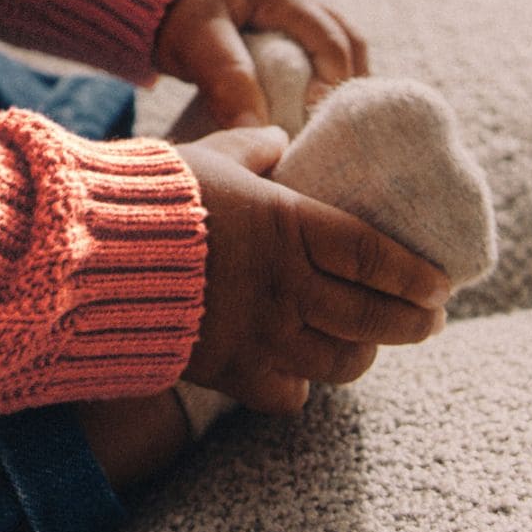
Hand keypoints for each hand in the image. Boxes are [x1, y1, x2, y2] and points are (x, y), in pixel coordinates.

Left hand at [155, 0, 368, 133]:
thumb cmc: (173, 8)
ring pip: (334, 45)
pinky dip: (318, 80)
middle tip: (341, 125)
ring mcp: (288, 13)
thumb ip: (228, 81)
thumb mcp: (197, 40)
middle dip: (350, 80)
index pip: (331, 36)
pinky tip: (308, 113)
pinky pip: (313, 54)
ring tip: (331, 123)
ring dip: (338, 80)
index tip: (312, 116)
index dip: (332, 78)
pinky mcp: (276, 31)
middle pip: (347, 39)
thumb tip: (258, 133)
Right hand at [178, 125, 449, 414]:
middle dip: (412, 322)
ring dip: (364, 354)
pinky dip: (299, 384)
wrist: (91, 253)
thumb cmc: (152, 195)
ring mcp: (261, 335)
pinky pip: (289, 393)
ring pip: (340, 362)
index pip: (373, 255)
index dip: (414, 273)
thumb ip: (253, 148)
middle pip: (372, 317)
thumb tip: (279, 138)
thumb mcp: (210, 155)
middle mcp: (286, 286)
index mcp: (288, 226)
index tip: (440, 283)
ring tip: (369, 343)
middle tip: (429, 319)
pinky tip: (298, 368)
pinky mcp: (231, 372)